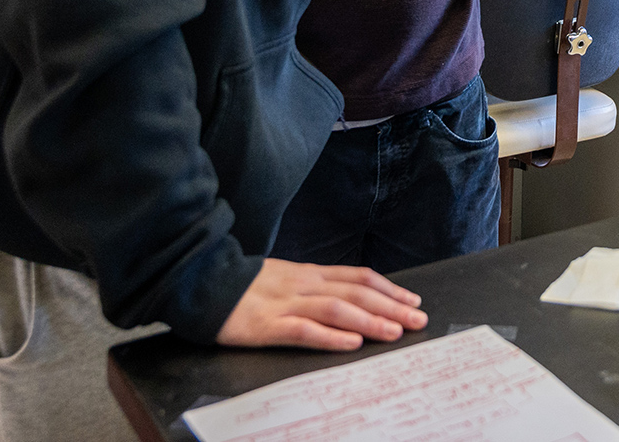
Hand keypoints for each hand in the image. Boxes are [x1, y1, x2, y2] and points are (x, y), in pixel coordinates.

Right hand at [216, 258, 427, 350]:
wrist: (200, 281)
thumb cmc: (244, 286)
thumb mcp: (285, 278)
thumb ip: (314, 287)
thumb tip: (348, 298)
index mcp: (310, 274)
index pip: (358, 277)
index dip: (389, 289)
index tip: (413, 301)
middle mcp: (304, 285)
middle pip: (356, 294)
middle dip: (390, 307)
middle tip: (418, 321)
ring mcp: (285, 304)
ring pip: (336, 310)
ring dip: (369, 321)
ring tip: (394, 332)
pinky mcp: (266, 326)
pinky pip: (303, 331)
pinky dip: (330, 337)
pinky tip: (351, 344)